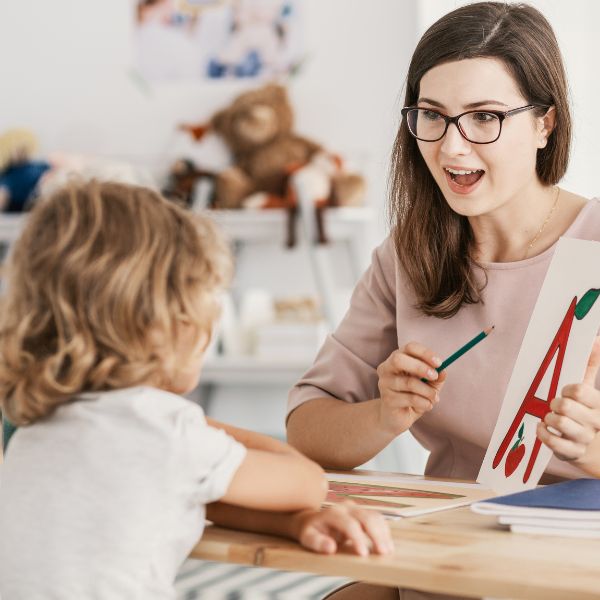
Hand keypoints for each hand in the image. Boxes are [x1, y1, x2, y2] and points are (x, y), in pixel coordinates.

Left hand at [291, 501, 392, 556]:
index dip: (357, 538)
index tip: (363, 554)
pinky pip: (377, 518)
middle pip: (366, 517)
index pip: (348, 524)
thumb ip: (317, 542)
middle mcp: (345, 508)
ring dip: (383, 532)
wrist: (312, 519)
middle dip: (376, 534)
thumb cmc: (311, 531)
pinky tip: (387, 543)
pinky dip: (384, 530)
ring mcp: (355, 509)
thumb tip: (330, 548)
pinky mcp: (362, 512)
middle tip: (383, 552)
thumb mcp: (307, 538)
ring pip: (374, 516)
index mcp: (332, 513)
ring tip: (388, 550)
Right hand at [376, 342, 446, 433]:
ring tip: (434, 398)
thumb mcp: (429, 384)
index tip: (439, 363)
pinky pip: (410, 398)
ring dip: (427, 391)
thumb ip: (436, 376)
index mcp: (397, 358)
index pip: (409, 348)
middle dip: (420, 367)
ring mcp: (384, 384)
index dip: (425, 353)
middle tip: (434, 376)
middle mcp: (387, 368)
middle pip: (398, 360)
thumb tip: (443, 371)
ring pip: (408, 382)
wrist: (398, 417)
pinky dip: (424, 403)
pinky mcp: (387, 399)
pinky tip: (427, 406)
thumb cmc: (413, 395)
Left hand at [537, 337, 599, 466]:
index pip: (580, 391)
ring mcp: (584, 438)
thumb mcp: (590, 391)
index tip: (565, 391)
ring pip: (559, 423)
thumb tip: (595, 339)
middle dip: (555, 404)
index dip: (567, 389)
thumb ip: (591, 366)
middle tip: (555, 405)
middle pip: (565, 406)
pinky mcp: (573, 452)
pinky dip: (543, 432)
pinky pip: (553, 441)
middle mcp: (594, 422)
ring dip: (549, 418)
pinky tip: (542, 427)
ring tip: (551, 417)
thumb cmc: (586, 412)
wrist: (595, 448)